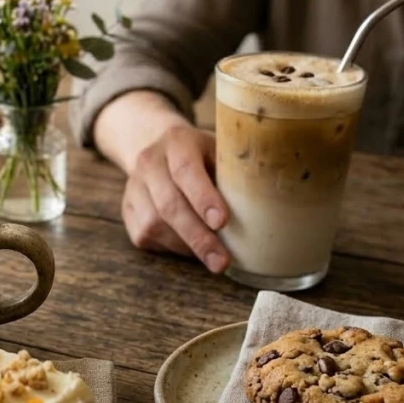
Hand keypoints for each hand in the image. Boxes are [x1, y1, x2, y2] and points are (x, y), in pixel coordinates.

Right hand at [93, 90, 229, 272]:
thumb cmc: (202, 154)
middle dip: (198, 237)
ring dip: (187, 246)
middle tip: (222, 261)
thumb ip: (237, 170)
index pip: (186, 171)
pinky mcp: (128, 210)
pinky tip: (192, 247)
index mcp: (177, 141)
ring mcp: (134, 187)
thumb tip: (275, 204)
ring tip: (214, 257)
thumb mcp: (220, 149)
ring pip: (156, 225)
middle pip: (169, 205)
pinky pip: (147, 237)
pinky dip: (173, 247)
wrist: (157, 147)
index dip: (203, 198)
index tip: (223, 222)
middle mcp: (149, 162)